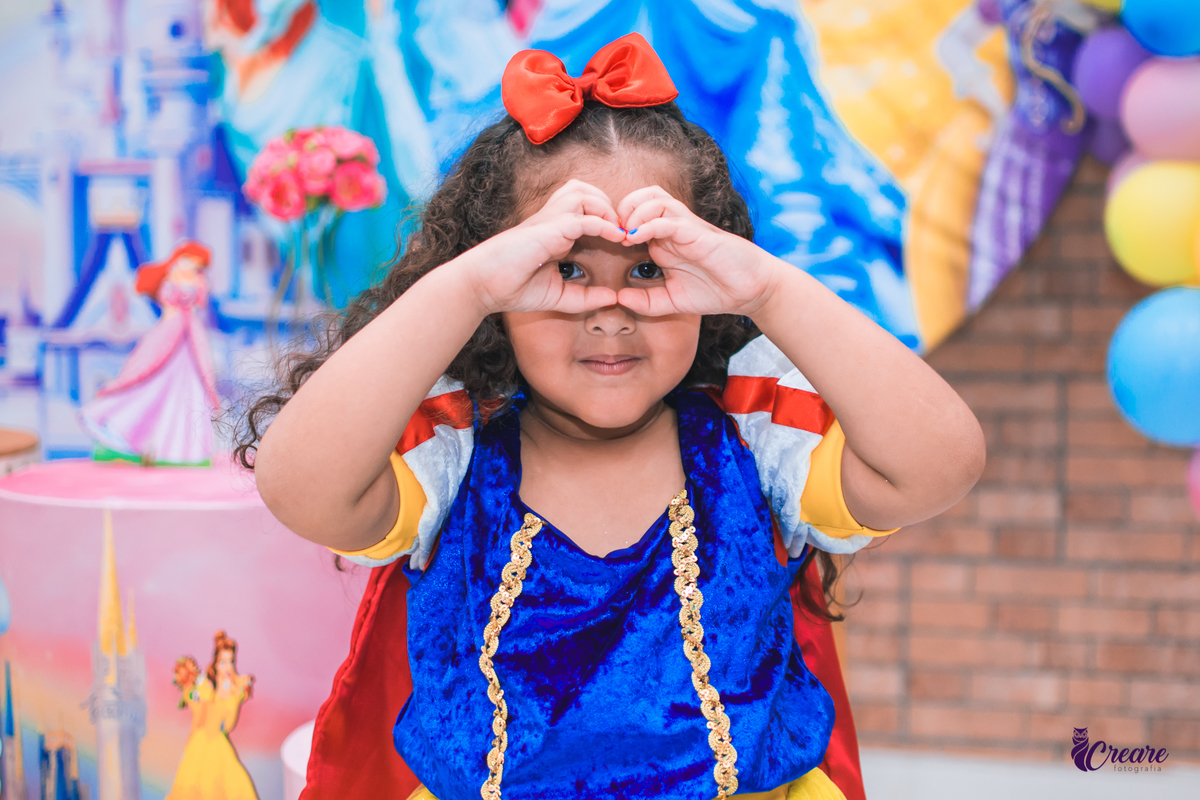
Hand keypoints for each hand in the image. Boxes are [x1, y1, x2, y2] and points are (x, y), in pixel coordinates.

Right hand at [459, 180, 626, 314]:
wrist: (483, 286)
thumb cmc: (513, 288)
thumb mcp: (559, 296)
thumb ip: (586, 297)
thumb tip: (613, 298)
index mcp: (554, 231)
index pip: (585, 210)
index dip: (607, 218)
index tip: (625, 240)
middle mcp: (552, 220)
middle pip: (585, 190)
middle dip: (608, 204)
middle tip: (622, 229)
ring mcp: (549, 221)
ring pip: (583, 192)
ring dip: (605, 206)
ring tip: (617, 228)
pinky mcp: (548, 228)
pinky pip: (582, 217)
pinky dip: (602, 223)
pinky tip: (616, 237)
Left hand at [615, 186, 781, 316]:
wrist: (749, 291)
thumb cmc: (714, 291)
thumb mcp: (671, 302)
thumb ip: (646, 301)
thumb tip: (618, 298)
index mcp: (663, 240)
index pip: (633, 215)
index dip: (614, 223)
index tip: (603, 243)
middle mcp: (672, 227)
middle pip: (640, 196)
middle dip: (620, 209)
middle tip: (611, 232)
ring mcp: (685, 227)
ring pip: (653, 198)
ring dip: (633, 211)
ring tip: (624, 234)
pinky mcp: (697, 232)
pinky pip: (668, 218)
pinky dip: (648, 224)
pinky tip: (636, 238)